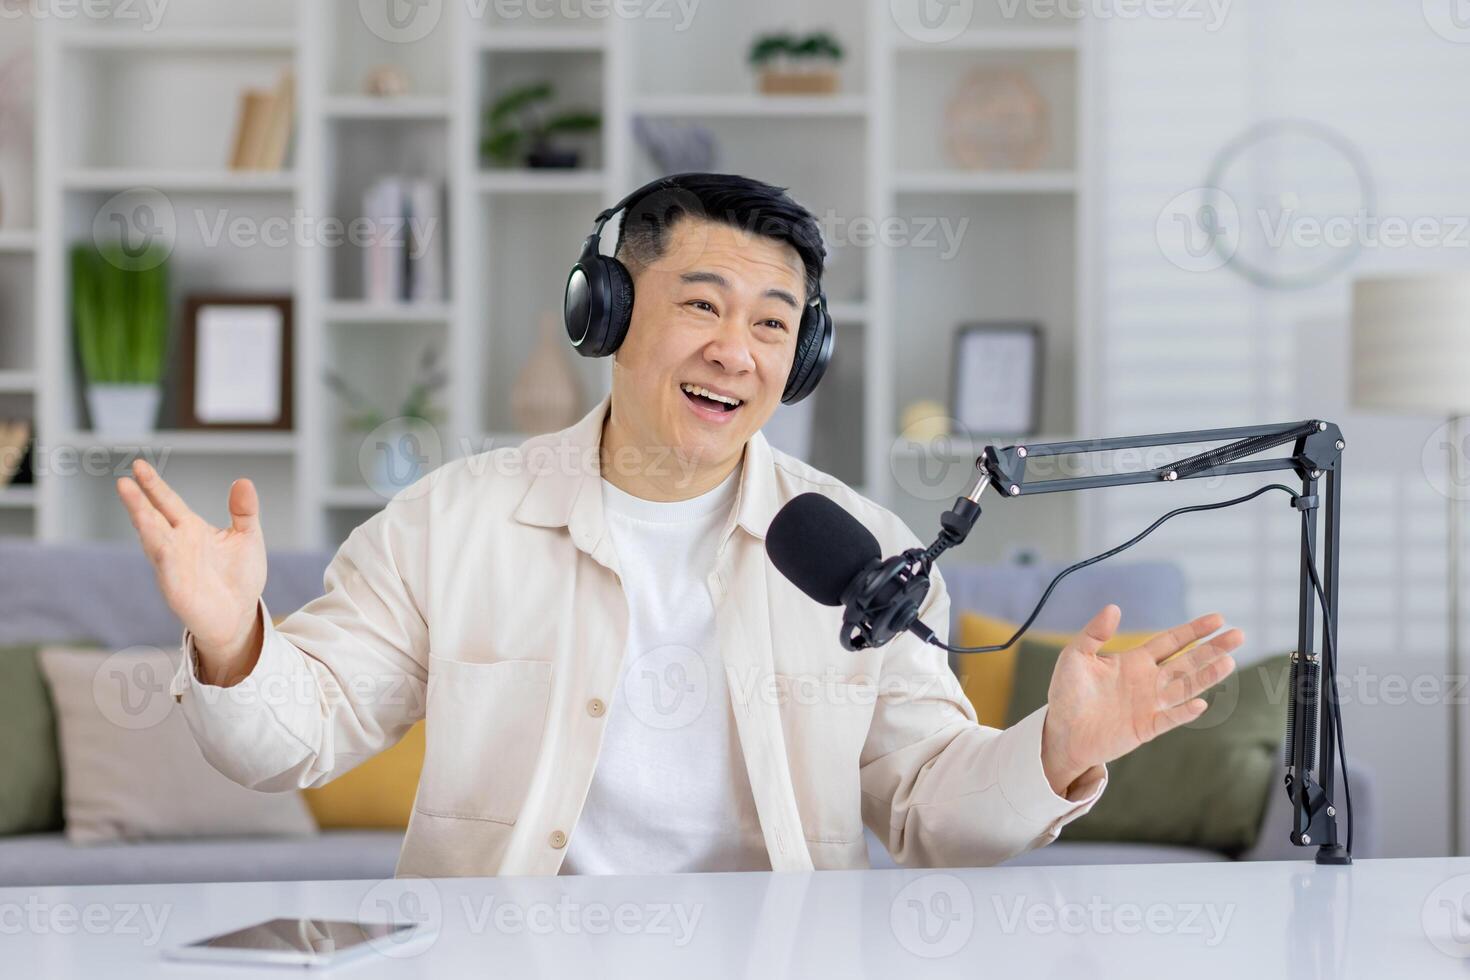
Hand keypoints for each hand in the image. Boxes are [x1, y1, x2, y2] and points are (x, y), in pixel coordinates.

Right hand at [115, 459, 266, 684]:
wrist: (239, 615)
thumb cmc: (240, 577)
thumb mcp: (247, 537)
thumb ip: (244, 511)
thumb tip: (243, 480)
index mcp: (192, 529)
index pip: (168, 501)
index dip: (154, 485)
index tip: (139, 465)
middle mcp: (176, 543)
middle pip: (152, 515)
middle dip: (138, 498)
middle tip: (123, 480)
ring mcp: (172, 564)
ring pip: (151, 536)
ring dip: (140, 517)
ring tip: (128, 494)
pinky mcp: (174, 585)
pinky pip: (164, 564)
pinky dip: (159, 548)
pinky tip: (152, 534)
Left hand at [1039, 604, 1243, 796]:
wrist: (1061, 732)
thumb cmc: (1067, 694)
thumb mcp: (1075, 656)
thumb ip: (1094, 633)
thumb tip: (1114, 608)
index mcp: (1134, 662)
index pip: (1171, 642)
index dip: (1193, 631)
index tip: (1218, 619)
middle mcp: (1148, 681)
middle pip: (1187, 662)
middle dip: (1212, 649)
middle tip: (1239, 635)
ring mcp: (1150, 705)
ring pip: (1185, 687)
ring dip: (1206, 675)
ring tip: (1229, 661)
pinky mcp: (1146, 727)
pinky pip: (1170, 718)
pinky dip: (1184, 712)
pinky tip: (1201, 703)